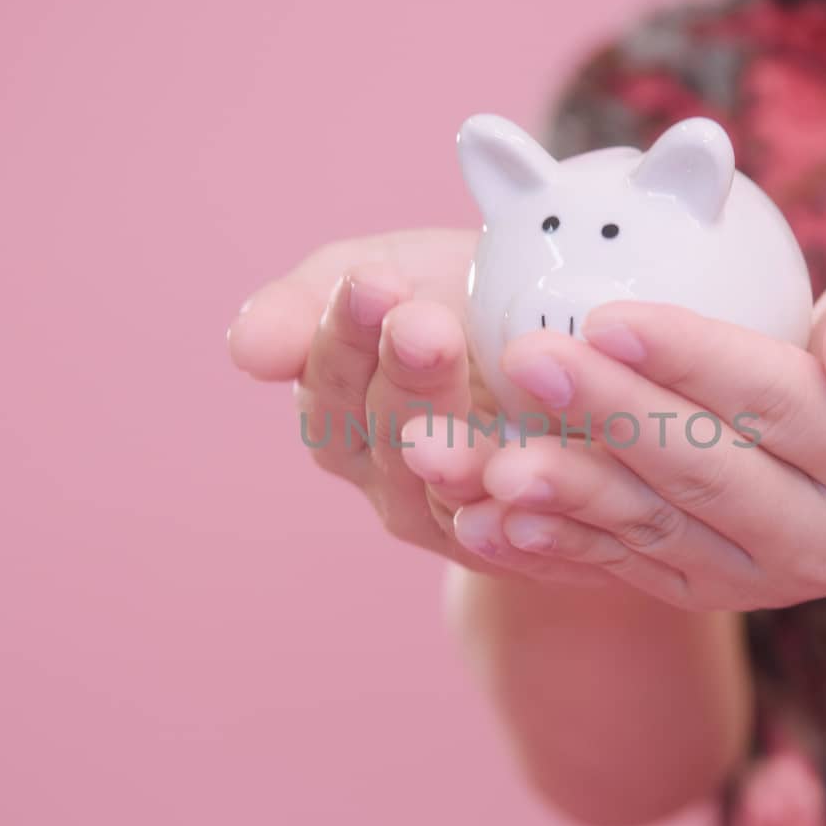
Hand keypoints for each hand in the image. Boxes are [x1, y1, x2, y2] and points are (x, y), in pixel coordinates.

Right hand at [227, 229, 605, 583]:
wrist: (580, 352)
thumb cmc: (466, 301)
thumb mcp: (393, 276)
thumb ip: (312, 305)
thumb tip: (245, 351)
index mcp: (342, 405)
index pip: (330, 374)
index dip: (347, 332)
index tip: (372, 281)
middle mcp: (387, 471)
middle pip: (388, 432)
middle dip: (408, 377)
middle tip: (425, 325)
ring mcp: (451, 516)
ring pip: (446, 489)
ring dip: (455, 450)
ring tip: (483, 417)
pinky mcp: (520, 548)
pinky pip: (517, 537)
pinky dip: (518, 513)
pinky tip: (528, 477)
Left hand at [422, 251, 825, 609]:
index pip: (781, 405)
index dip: (693, 362)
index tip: (610, 315)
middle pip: (703, 473)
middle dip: (609, 416)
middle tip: (526, 361)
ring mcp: (760, 578)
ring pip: (649, 529)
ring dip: (559, 493)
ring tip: (483, 458)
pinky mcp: (702, 588)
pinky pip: (618, 567)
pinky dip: (548, 546)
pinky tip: (479, 521)